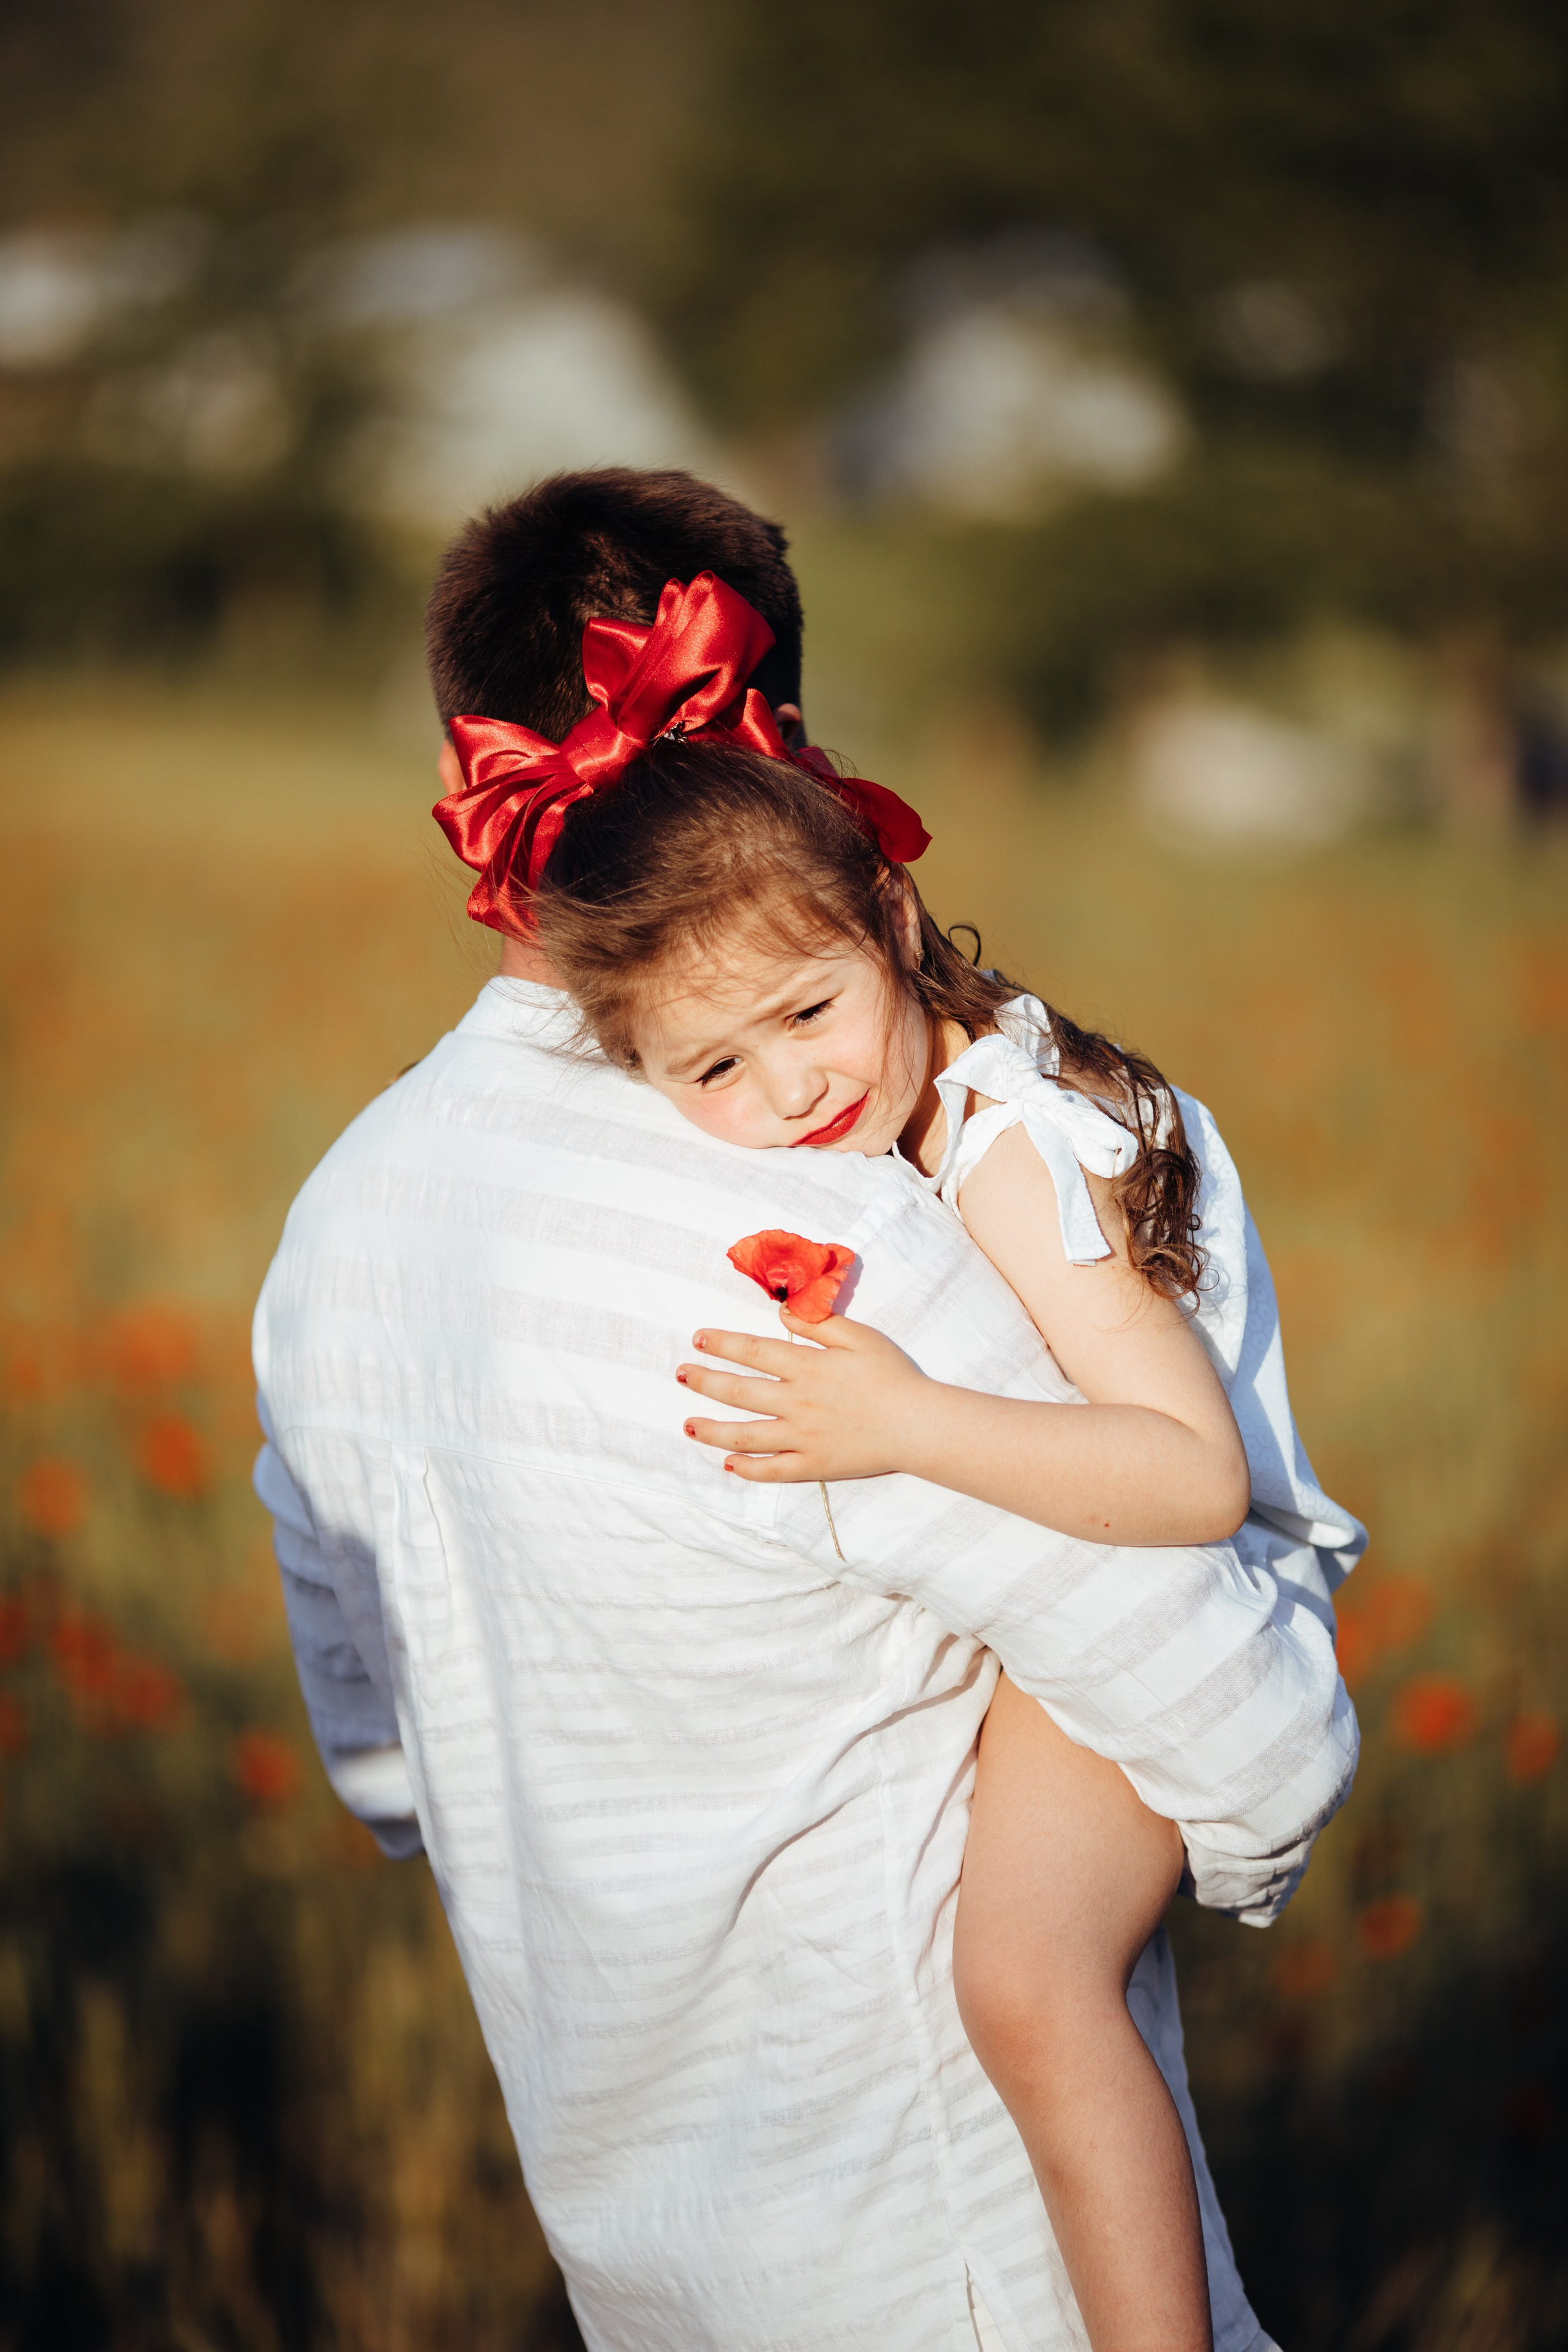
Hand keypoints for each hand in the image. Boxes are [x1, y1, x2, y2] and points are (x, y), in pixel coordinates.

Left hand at [677, 1310, 935, 1482]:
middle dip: (705, 1382)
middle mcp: (797, 1402)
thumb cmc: (893, 1376)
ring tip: (688, 1425)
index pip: (753, 1352)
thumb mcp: (860, 1337)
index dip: (722, 1344)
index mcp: (808, 1367)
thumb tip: (784, 1309)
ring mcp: (803, 1437)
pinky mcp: (814, 1465)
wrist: (920, 1424)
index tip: (698, 1339)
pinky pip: (773, 1471)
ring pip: (746, 1436)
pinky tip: (729, 1464)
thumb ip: (820, 1323)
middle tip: (681, 1375)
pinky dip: (748, 1469)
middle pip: (739, 1392)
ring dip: (712, 1430)